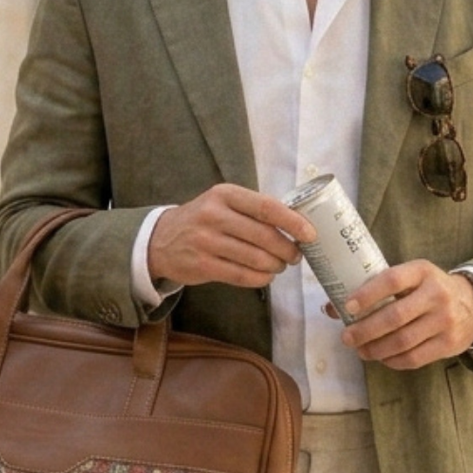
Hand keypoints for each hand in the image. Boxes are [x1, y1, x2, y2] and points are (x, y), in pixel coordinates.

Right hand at [148, 184, 315, 288]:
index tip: (310, 234)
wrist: (161, 240)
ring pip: (255, 258)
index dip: (292, 222)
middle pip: (264, 236)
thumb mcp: (223, 203)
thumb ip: (254, 210)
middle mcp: (214, 215)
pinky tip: (265, 276)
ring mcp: (206, 241)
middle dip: (288, 249)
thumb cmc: (203, 219)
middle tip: (296, 255)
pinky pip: (241, 275)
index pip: (266, 207)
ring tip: (280, 266)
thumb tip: (297, 225)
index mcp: (225, 194)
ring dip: (275, 265)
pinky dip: (260, 278)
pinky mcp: (202, 266)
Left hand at [337, 262, 472, 369]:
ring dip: (376, 349)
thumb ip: (377, 288)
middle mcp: (436, 294)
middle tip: (347, 337)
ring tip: (360, 350)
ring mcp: (445, 320)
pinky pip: (415, 358)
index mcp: (422, 271)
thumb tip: (332, 308)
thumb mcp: (411, 278)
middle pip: (395, 316)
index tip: (348, 307)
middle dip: (365, 330)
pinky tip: (381, 358)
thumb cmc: (429, 289)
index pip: (392, 280)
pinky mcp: (449, 344)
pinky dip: (393, 361)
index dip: (367, 294)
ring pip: (403, 341)